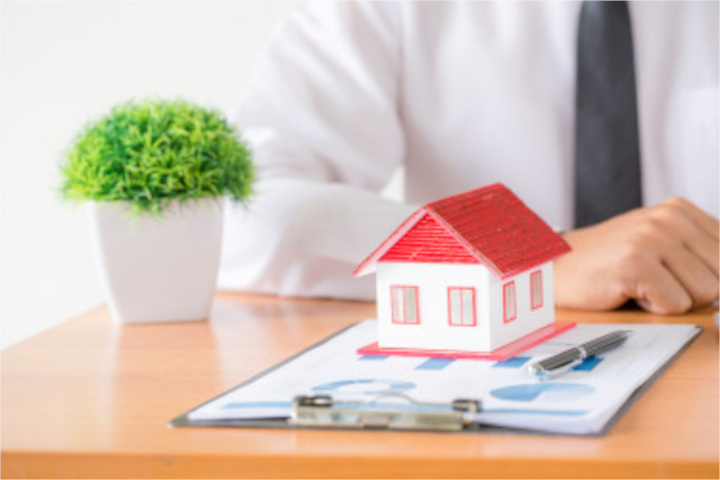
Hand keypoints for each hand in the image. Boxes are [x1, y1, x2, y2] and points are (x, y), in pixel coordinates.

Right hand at [555, 197, 718, 313]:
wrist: (554, 267)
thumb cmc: (606, 262)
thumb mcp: (658, 243)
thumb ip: (698, 254)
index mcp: (679, 210)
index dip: (710, 278)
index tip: (679, 278)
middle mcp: (669, 218)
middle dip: (692, 291)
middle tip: (655, 281)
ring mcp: (651, 238)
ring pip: (704, 293)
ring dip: (672, 300)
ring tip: (640, 284)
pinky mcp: (635, 263)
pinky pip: (675, 305)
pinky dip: (653, 308)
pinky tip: (628, 291)